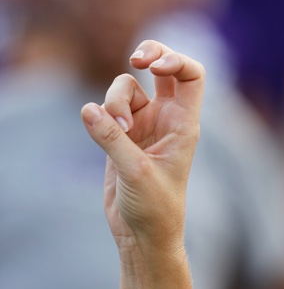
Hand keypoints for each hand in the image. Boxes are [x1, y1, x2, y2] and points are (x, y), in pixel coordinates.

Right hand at [81, 40, 204, 252]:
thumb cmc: (154, 207)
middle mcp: (165, 119)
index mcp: (183, 124)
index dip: (175, 61)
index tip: (151, 67)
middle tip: (136, 61)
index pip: (191, 77)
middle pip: (162, 70)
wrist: (142, 232)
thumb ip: (111, 138)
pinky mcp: (122, 136)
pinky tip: (98, 128)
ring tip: (116, 128)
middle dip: (149, 56)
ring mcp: (143, 126)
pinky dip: (101, 114)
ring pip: (126, 91)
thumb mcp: (135, 171)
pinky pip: (108, 110)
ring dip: (115, 101)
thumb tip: (88, 109)